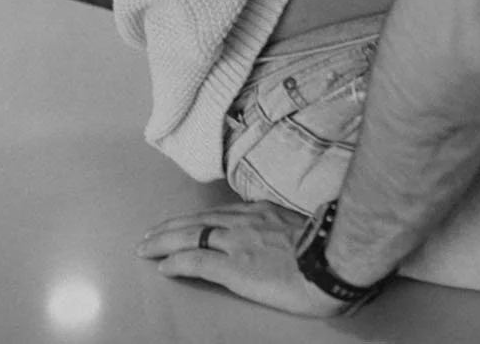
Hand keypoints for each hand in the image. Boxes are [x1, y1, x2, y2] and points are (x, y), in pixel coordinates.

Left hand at [136, 201, 346, 316]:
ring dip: (164, 241)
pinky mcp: (235, 267)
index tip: (181, 224)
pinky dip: (177, 262)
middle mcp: (245, 222)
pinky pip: (197, 261)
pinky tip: (163, 266)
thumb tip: (282, 235)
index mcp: (262, 213)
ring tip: (145, 247)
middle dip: (171, 228)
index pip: (219, 214)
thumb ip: (284, 228)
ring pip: (190, 235)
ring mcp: (237, 243)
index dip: (196, 219)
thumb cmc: (328, 247)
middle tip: (148, 235)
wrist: (334, 260)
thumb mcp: (303, 227)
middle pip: (198, 220)